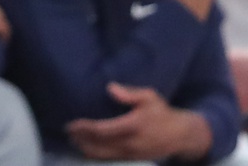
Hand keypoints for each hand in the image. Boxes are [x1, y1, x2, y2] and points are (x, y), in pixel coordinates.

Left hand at [65, 83, 211, 160]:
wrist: (180, 135)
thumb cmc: (162, 112)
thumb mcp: (150, 97)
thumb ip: (130, 93)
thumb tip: (111, 88)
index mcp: (132, 126)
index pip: (102, 130)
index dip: (84, 129)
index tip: (72, 124)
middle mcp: (129, 143)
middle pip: (97, 146)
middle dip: (80, 140)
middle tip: (68, 131)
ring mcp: (129, 154)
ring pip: (101, 156)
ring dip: (85, 148)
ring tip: (73, 139)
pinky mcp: (130, 159)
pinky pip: (108, 160)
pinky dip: (95, 154)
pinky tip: (87, 147)